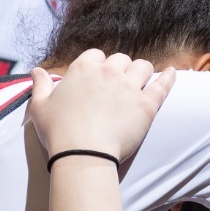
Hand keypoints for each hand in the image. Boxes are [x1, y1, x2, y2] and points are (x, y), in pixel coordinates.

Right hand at [28, 50, 176, 163]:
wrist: (82, 155)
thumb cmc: (58, 133)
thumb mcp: (40, 107)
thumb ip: (40, 85)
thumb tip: (36, 70)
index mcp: (83, 69)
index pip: (96, 55)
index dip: (98, 66)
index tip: (97, 79)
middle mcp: (108, 72)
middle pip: (121, 59)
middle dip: (120, 69)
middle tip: (118, 85)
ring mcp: (130, 87)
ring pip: (143, 67)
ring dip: (141, 72)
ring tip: (141, 81)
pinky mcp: (147, 105)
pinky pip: (162, 84)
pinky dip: (169, 77)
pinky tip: (173, 73)